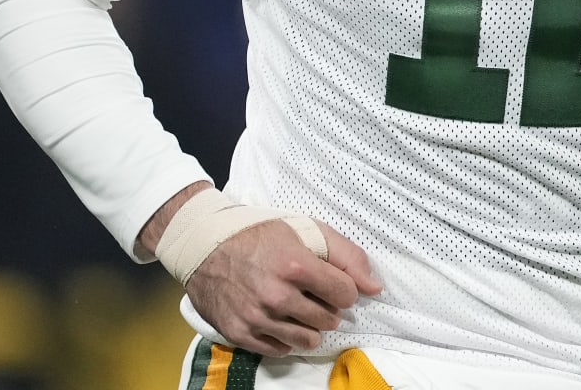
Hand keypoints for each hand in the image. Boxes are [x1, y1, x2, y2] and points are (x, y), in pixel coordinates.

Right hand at [185, 217, 382, 356]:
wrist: (206, 247)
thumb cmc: (260, 235)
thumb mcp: (307, 230)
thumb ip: (346, 255)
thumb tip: (374, 287)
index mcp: (296, 266)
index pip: (346, 294)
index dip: (344, 288)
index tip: (333, 283)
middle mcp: (276, 296)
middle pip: (329, 319)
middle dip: (328, 307)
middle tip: (314, 294)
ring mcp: (257, 318)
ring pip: (308, 339)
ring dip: (310, 326)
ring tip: (299, 308)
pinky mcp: (240, 333)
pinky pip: (280, 349)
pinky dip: (285, 337)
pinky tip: (279, 318)